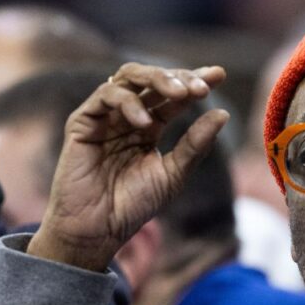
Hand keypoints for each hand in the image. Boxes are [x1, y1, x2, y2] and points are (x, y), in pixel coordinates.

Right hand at [27, 63, 229, 270]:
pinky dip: (128, 102)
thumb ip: (195, 145)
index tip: (219, 75)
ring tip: (180, 95)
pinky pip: (105, 96)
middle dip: (178, 77)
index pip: (174, 96)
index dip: (195, 81)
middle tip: (200, 87)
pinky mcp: (83, 122)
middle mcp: (127, 116)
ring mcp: (104, 116)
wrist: (98, 229)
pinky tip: (145, 123)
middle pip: (152, 80)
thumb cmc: (133, 205)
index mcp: (149, 127)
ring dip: (157, 80)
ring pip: (128, 78)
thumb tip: (222, 114)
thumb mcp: (173, 174)